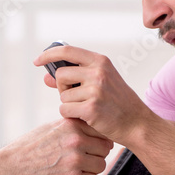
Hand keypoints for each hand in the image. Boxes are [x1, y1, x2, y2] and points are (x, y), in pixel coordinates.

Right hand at [0, 118, 111, 174]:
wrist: (11, 168)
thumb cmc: (29, 148)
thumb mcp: (50, 128)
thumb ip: (71, 126)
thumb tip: (91, 125)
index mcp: (71, 124)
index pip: (101, 130)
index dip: (97, 139)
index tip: (90, 146)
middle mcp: (76, 139)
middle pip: (105, 148)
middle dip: (96, 155)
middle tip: (82, 160)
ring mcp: (75, 158)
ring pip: (101, 165)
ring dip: (91, 170)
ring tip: (75, 170)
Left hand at [34, 45, 155, 145]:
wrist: (137, 123)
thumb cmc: (116, 102)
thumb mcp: (99, 83)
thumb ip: (73, 78)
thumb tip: (45, 77)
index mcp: (100, 61)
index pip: (67, 51)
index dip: (48, 54)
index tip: (38, 61)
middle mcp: (98, 72)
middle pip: (60, 75)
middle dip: (62, 87)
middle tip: (76, 96)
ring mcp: (95, 90)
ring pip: (62, 95)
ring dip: (69, 104)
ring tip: (87, 107)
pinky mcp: (91, 108)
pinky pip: (65, 109)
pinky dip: (71, 115)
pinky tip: (86, 117)